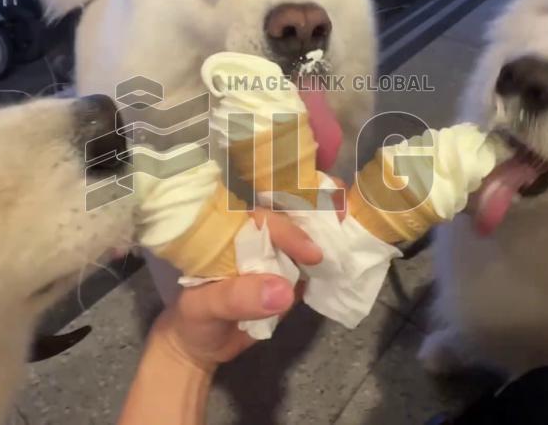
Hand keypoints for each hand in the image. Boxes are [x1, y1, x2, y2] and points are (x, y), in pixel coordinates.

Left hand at [154, 183, 347, 368]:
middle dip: (314, 202)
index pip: (260, 217)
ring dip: (327, 223)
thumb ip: (237, 297)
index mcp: (226, 232)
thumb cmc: (195, 320)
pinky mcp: (290, 271)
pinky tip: (348, 249)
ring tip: (352, 224)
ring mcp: (274, 251)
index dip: (287, 229)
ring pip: (304, 227)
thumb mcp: (206, 308)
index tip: (311, 254)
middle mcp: (253, 234)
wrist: (203, 346)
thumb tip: (284, 291)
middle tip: (342, 211)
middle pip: (286, 207)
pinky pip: (312, 257)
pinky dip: (331, 251)